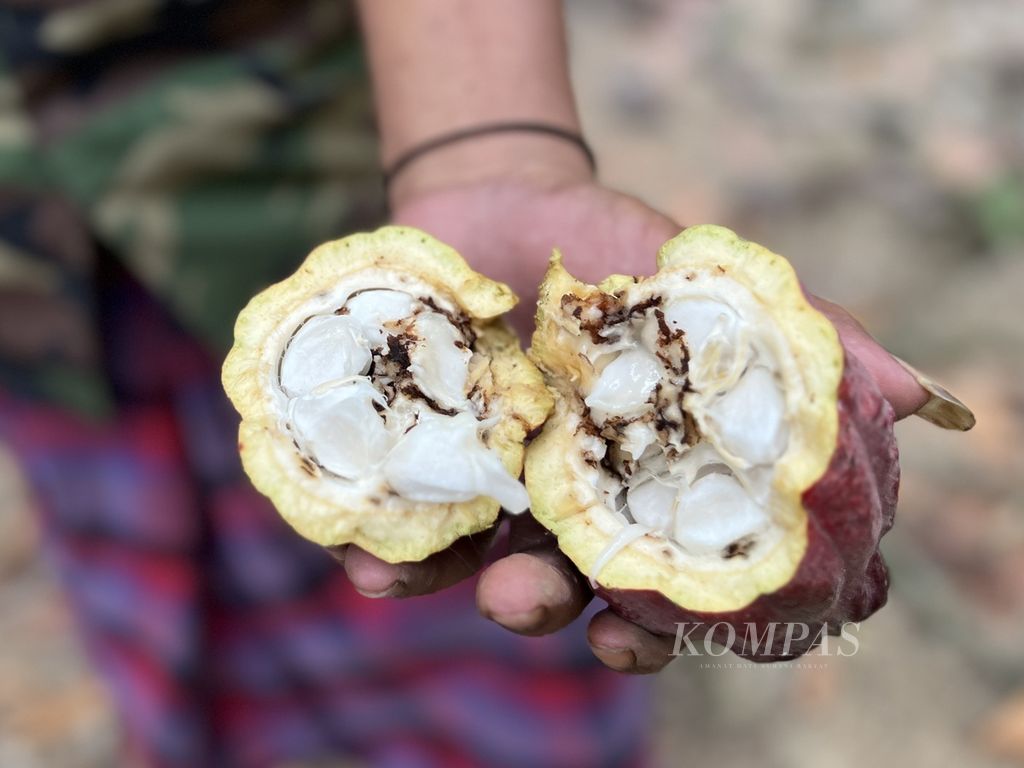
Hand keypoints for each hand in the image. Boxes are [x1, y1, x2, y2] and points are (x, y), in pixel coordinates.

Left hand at [340, 173, 929, 672]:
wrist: (502, 196)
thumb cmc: (613, 244)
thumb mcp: (705, 286)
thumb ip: (801, 338)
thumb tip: (920, 392)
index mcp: (638, 482)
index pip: (662, 581)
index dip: (660, 626)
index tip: (646, 633)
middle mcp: (565, 499)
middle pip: (562, 586)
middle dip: (546, 608)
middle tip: (529, 604)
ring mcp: (489, 480)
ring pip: (473, 562)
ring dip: (448, 584)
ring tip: (413, 583)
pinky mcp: (421, 449)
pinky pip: (395, 510)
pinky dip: (377, 538)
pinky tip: (361, 553)